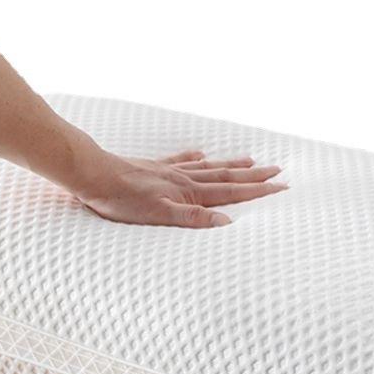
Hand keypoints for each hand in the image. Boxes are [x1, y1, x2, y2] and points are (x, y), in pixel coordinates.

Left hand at [69, 147, 286, 227]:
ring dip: (232, 166)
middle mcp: (184, 178)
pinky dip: (195, 157)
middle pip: (226, 177)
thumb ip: (193, 218)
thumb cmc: (121, 200)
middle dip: (255, 176)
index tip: (281, 187)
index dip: (258, 191)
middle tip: (279, 171)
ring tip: (252, 161)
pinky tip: (201, 152)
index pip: (231, 193)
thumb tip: (227, 221)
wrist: (91, 174)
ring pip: (209, 167)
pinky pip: (181, 160)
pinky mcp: (153, 167)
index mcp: (188, 192)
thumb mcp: (159, 215)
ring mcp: (169, 171)